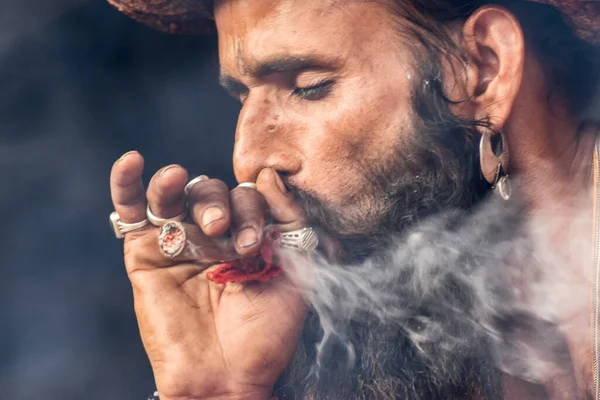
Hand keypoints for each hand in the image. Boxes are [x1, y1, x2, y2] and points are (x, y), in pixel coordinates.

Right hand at [110, 151, 307, 399]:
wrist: (229, 375)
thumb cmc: (267, 329)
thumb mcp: (296, 268)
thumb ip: (289, 218)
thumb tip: (267, 174)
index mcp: (247, 234)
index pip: (249, 196)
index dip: (255, 209)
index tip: (257, 243)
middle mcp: (212, 234)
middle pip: (211, 192)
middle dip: (220, 206)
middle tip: (230, 240)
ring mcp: (176, 241)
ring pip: (173, 193)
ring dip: (178, 185)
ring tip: (182, 190)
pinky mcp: (144, 254)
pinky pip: (131, 210)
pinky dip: (126, 183)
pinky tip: (132, 162)